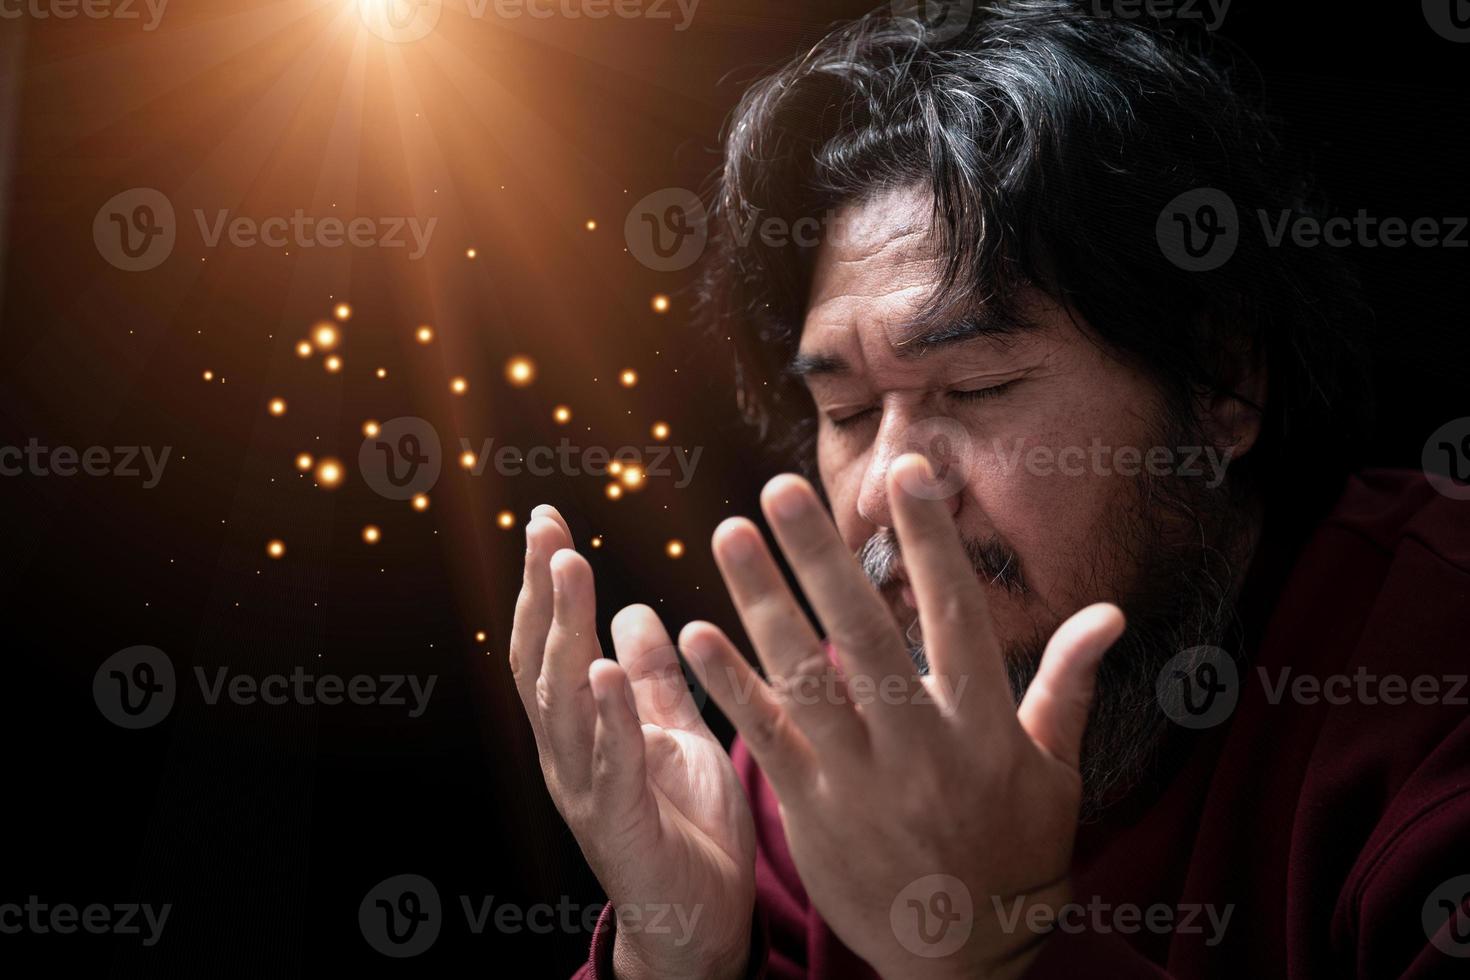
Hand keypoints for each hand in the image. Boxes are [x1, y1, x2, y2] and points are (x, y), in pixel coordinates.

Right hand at [508, 505, 756, 979]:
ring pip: (561, 703)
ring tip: (567, 570)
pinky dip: (606, 716)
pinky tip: (602, 670)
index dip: (543, 585)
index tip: (546, 523)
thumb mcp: (676, 733)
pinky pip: (609, 762)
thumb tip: (634, 611)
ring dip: (563, 632)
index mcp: (583, 728)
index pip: (551, 643)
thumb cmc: (688, 826)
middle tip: (545, 529)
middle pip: (541, 661)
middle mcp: (571, 754)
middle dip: (541, 592)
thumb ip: (654, 678)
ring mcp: (589, 789)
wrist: (703, 920)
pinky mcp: (620, 824)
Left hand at [678, 457, 1124, 979]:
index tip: (908, 472)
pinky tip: (695, 634)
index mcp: (982, 726)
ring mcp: (861, 780)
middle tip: (783, 486)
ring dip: (762, 603)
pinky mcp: (814, 810)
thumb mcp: (1056, 772)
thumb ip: (1069, 684)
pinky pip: (766, 739)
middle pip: (865, 636)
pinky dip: (730, 687)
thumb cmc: (1016, 854)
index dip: (931, 542)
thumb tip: (1111, 613)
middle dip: (822, 558)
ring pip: (806, 679)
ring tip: (729, 533)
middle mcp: (920, 747)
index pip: (956, 616)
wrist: (965, 958)